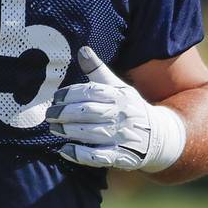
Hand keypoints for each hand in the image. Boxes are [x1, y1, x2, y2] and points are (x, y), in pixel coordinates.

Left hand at [46, 46, 185, 172]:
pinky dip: (80, 154)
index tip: (55, 97)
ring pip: (91, 133)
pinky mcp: (121, 156)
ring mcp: (122, 137)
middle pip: (89, 112)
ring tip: (53, 128)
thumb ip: (98, 71)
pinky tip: (64, 149)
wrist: (159, 135)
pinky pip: (98, 157)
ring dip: (69, 131)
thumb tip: (82, 50)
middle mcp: (122, 115)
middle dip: (65, 113)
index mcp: (119, 96)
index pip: (92, 92)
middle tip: (49, 114)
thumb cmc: (130, 107)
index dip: (71, 94)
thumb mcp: (118, 88)